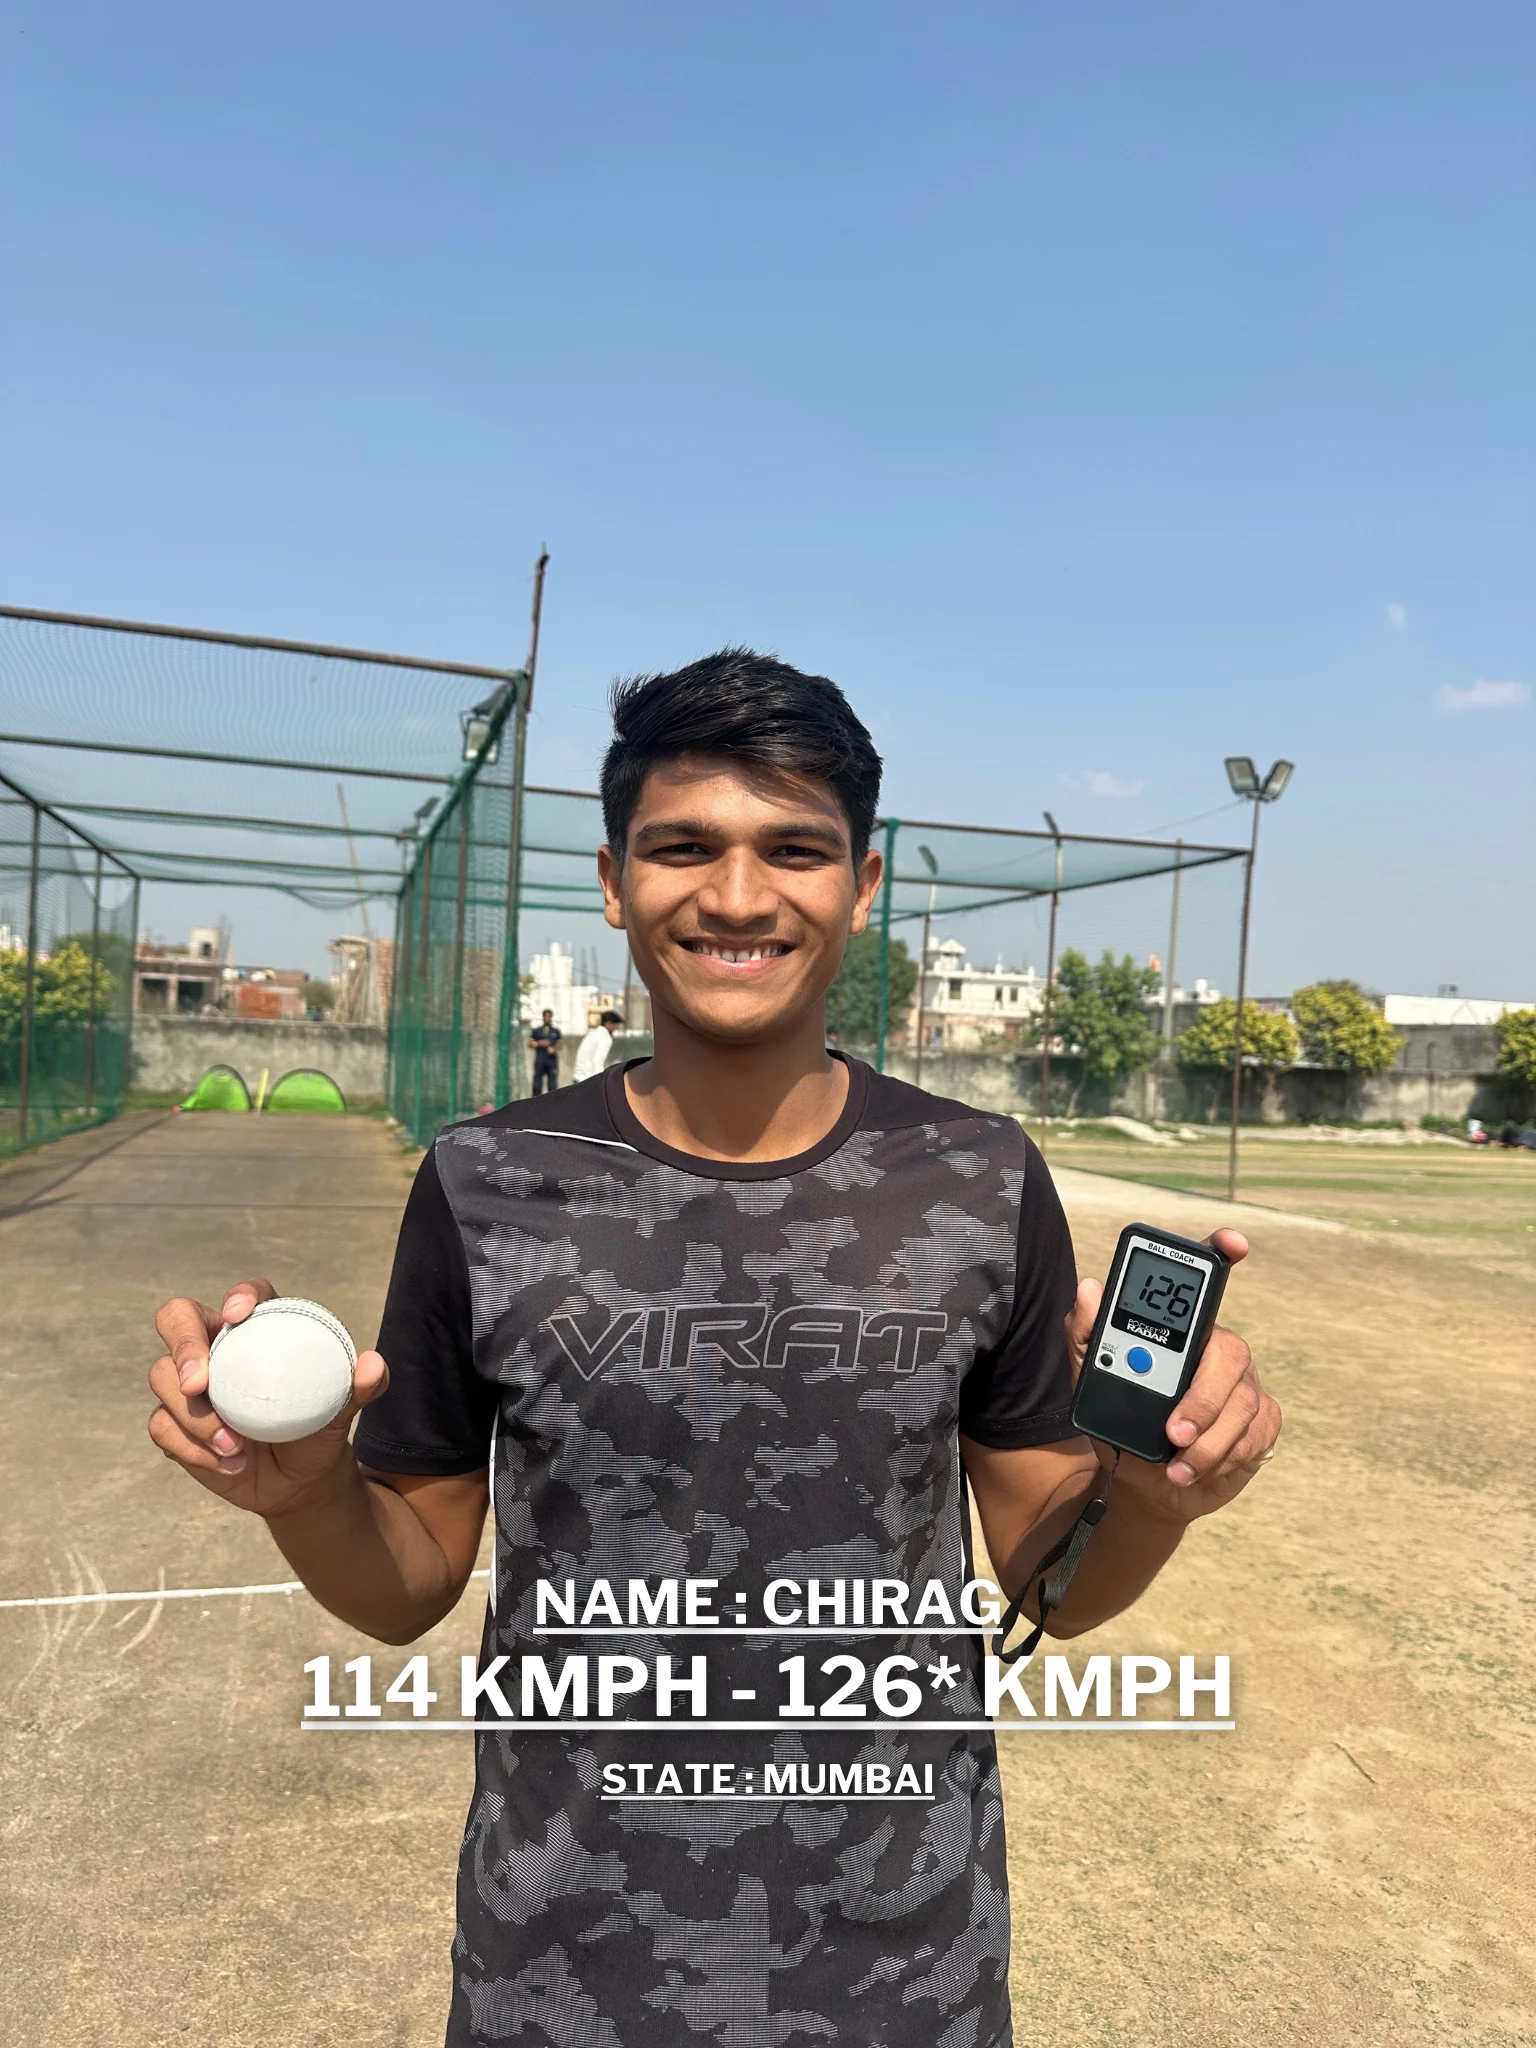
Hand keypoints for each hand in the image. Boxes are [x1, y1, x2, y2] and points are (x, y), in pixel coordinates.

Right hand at [147, 1280, 389, 1520]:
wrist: (301, 1479)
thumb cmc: (319, 1427)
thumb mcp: (343, 1409)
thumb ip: (361, 1386)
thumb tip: (372, 1365)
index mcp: (259, 1328)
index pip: (244, 1296)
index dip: (237, 1296)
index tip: (238, 1316)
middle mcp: (216, 1347)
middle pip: (176, 1318)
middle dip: (182, 1344)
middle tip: (197, 1382)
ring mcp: (189, 1385)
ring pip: (163, 1378)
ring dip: (195, 1416)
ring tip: (233, 1445)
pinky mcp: (174, 1422)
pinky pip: (162, 1426)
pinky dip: (191, 1447)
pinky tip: (227, 1463)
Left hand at [1065, 1229, 1279, 1523]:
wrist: (1141, 1480)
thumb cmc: (1120, 1421)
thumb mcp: (1089, 1380)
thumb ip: (1084, 1335)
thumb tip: (1090, 1289)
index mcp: (1180, 1330)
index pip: (1204, 1281)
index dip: (1221, 1252)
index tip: (1232, 1243)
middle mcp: (1216, 1349)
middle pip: (1230, 1352)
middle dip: (1202, 1396)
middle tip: (1172, 1430)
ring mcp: (1244, 1384)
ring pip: (1241, 1401)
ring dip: (1206, 1440)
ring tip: (1174, 1460)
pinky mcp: (1261, 1422)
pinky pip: (1255, 1433)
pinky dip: (1222, 1456)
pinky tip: (1194, 1468)